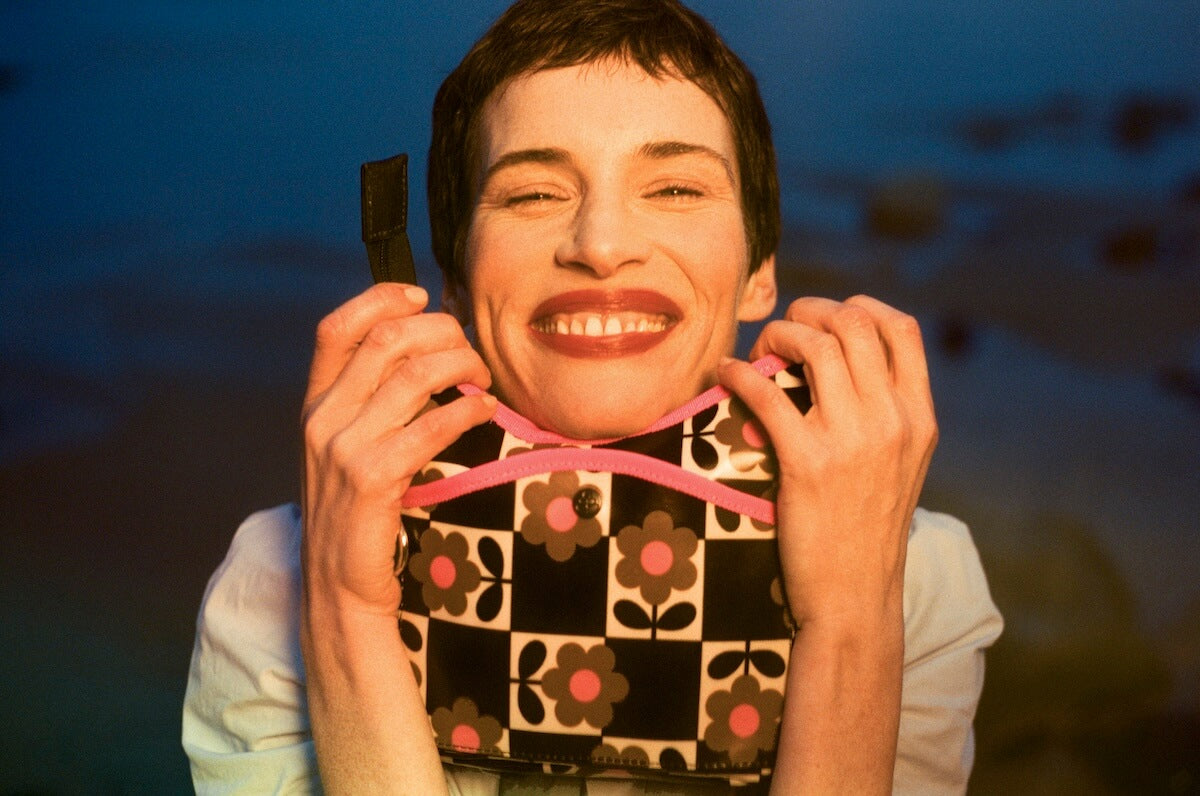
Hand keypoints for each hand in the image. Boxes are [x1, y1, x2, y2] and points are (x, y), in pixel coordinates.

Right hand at [300, 282, 496, 617]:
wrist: (339, 589)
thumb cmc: (358, 517)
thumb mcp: (348, 451)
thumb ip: (371, 404)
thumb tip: (427, 353)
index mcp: (315, 405)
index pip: (337, 328)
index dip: (380, 299)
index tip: (422, 296)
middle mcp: (323, 419)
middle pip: (387, 340)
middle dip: (441, 331)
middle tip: (472, 351)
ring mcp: (343, 448)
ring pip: (415, 374)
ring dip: (464, 366)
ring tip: (486, 379)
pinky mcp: (372, 478)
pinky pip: (433, 424)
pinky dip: (469, 409)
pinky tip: (486, 412)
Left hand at [719, 294, 937, 629]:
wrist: (855, 597)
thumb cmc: (867, 532)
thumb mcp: (901, 468)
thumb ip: (887, 416)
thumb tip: (848, 366)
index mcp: (919, 418)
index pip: (901, 329)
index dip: (859, 306)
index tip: (825, 315)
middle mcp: (893, 421)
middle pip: (853, 325)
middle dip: (808, 312)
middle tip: (781, 330)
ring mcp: (854, 441)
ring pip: (814, 346)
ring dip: (776, 336)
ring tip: (756, 353)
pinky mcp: (809, 464)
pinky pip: (768, 394)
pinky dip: (739, 374)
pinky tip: (726, 374)